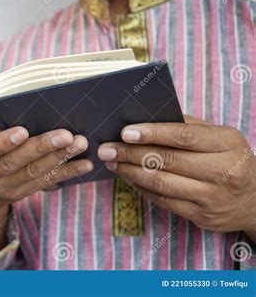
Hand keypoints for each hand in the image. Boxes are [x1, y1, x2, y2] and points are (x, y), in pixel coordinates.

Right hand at [0, 83, 92, 212]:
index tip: (23, 131)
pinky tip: (85, 165)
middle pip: (18, 163)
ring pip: (36, 174)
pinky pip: (47, 184)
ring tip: (80, 143)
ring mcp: (10, 187)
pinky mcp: (26, 192)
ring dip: (60, 160)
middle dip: (42, 148)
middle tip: (65, 134)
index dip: (4, 143)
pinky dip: (67, 174)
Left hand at [98, 115, 255, 236]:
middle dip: (131, 154)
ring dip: (130, 172)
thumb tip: (146, 119)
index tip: (125, 132)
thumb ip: (188, 127)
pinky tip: (128, 177)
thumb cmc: (229, 159)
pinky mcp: (202, 217)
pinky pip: (163, 201)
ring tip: (112, 162)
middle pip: (167, 161)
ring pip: (161, 183)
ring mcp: (213, 197)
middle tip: (106, 148)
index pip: (184, 136)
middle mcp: (223, 172)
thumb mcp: (220, 137)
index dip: (152, 133)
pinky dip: (141, 188)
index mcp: (227, 144)